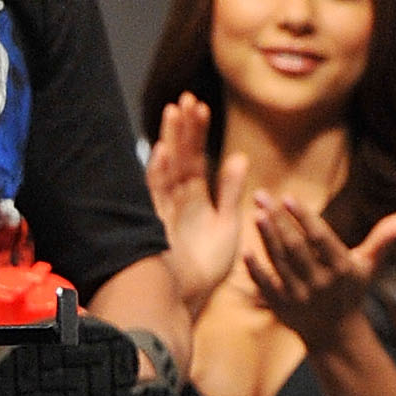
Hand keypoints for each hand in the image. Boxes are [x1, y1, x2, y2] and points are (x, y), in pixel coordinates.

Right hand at [146, 94, 248, 315]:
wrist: (189, 298)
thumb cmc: (206, 267)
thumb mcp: (227, 224)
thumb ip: (229, 191)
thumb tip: (238, 157)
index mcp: (196, 198)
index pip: (196, 157)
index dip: (197, 132)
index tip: (201, 106)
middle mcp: (178, 199)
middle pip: (180, 156)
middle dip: (182, 127)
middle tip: (185, 98)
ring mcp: (166, 209)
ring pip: (168, 167)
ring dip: (171, 140)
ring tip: (174, 112)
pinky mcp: (157, 224)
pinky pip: (157, 193)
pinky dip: (160, 172)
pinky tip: (164, 150)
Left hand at [245, 193, 395, 351]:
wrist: (335, 333)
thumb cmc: (351, 289)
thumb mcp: (369, 265)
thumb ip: (384, 238)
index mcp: (342, 268)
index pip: (320, 238)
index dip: (303, 217)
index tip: (288, 196)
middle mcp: (321, 283)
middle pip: (295, 246)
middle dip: (277, 219)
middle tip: (261, 194)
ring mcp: (300, 296)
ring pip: (279, 262)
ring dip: (266, 237)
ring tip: (255, 213)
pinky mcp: (282, 307)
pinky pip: (266, 285)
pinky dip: (255, 269)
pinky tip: (245, 250)